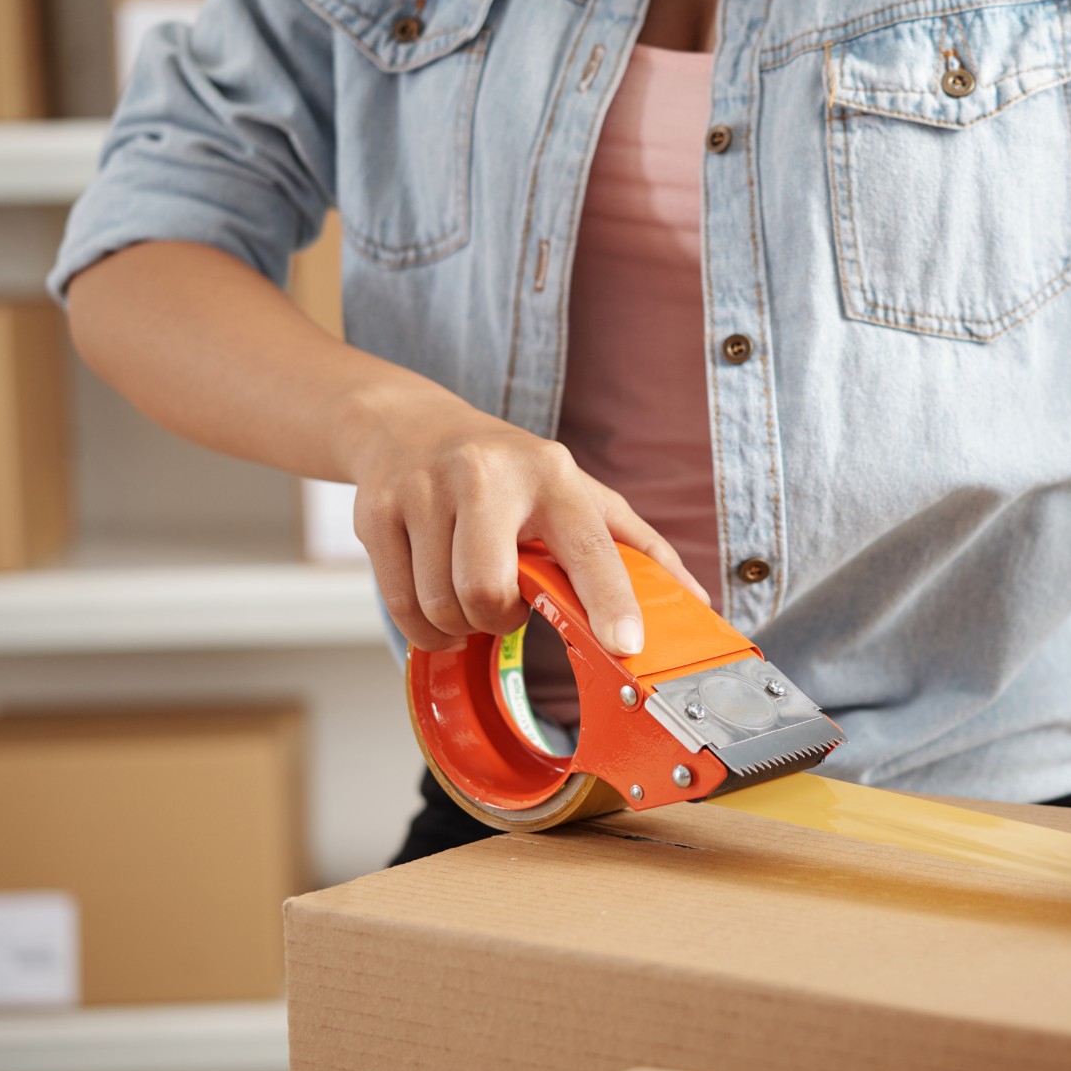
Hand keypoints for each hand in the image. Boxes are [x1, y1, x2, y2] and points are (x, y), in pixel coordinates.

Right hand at [338, 389, 708, 654]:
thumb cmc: (509, 472)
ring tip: (469, 597)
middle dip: (497, 621)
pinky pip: (400, 605)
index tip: (626, 645)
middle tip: (503, 607)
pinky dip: (422, 625)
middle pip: (487, 592)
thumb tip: (695, 599)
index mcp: (552, 475)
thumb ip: (636, 547)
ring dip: (459, 625)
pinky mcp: (374, 510)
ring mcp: (424, 490)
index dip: (608, 600)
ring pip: (441, 605)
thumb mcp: (577, 493)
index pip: (588, 546)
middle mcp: (486, 475)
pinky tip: (435, 600)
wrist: (407, 425)